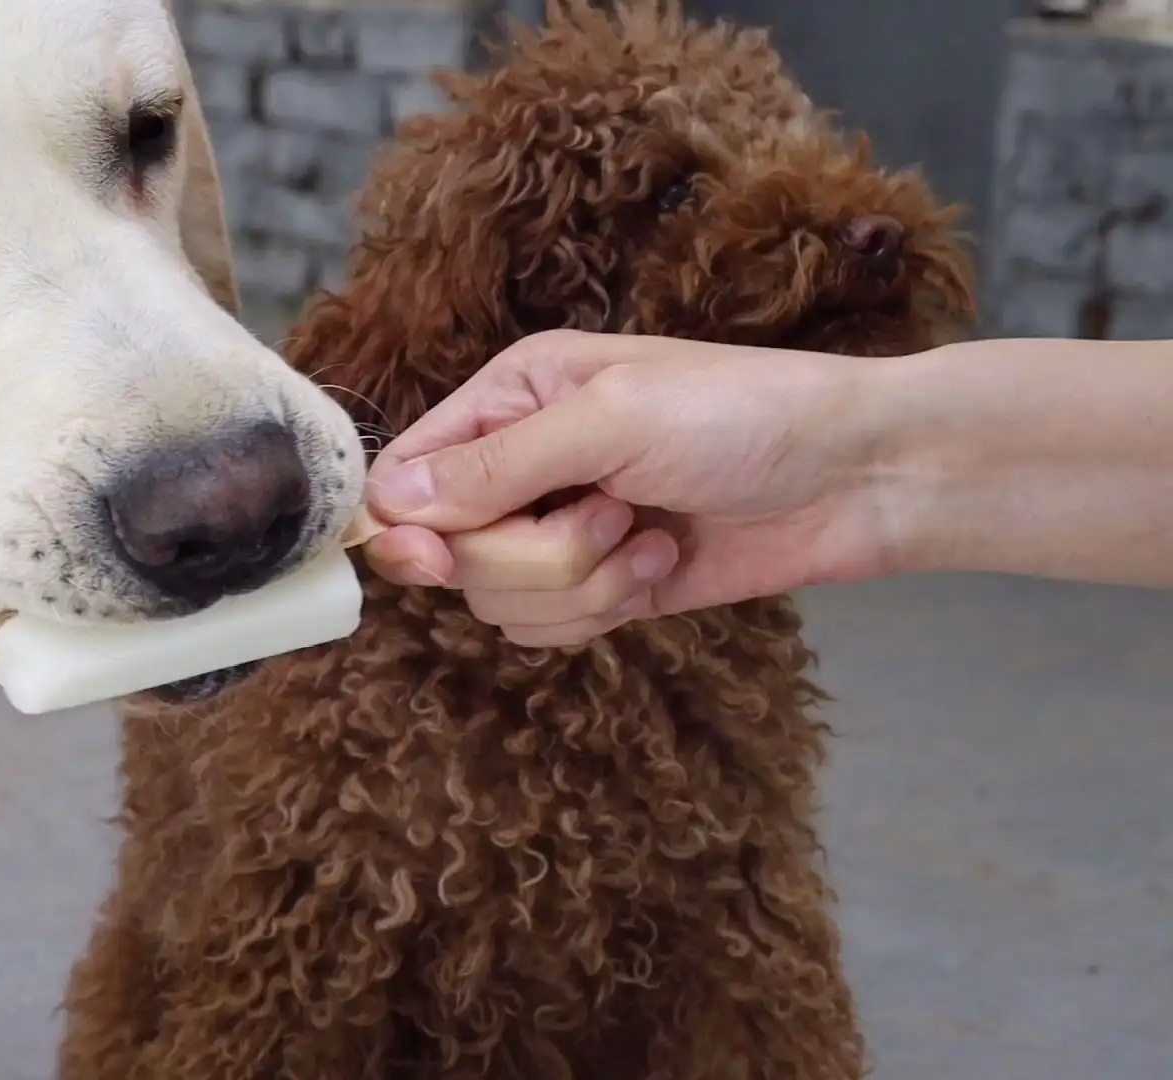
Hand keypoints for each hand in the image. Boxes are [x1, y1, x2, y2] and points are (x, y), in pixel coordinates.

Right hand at [360, 329, 894, 643]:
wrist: (854, 478)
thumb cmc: (740, 415)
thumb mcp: (612, 420)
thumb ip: (497, 465)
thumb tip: (391, 505)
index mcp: (510, 400)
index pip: (407, 476)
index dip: (410, 529)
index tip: (441, 559)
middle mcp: (522, 466)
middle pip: (452, 554)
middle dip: (530, 555)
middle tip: (607, 515)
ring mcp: (561, 531)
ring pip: (499, 602)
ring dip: (577, 585)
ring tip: (647, 537)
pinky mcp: (602, 587)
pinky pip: (549, 630)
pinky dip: (602, 610)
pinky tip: (660, 565)